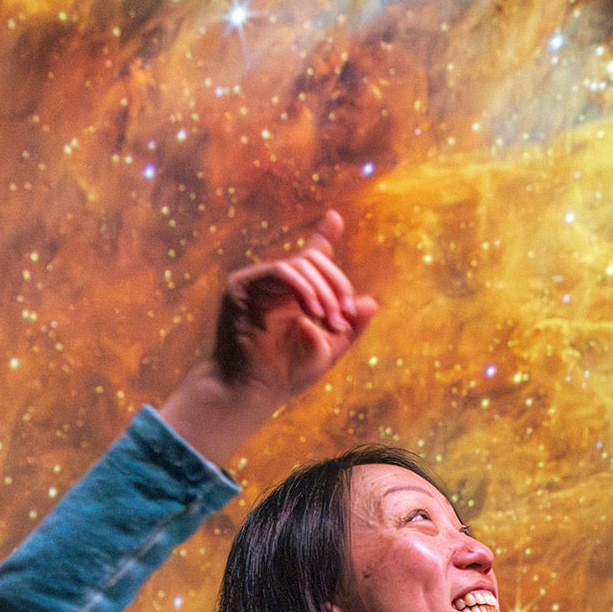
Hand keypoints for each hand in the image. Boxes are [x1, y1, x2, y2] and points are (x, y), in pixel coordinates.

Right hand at [159, 210, 378, 464]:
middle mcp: (275, 285)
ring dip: (322, 290)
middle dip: (336, 284)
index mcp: (294, 295)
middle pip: (313, 260)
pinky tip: (312, 310)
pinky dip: (301, 286)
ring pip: (298, 264)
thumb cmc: (288, 375)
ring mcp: (257, 283)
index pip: (311, 258)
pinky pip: (279, 270)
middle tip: (343, 316)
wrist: (255, 392)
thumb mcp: (330, 349)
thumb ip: (350, 327)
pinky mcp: (241, 285)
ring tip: (328, 319)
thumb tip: (370, 302)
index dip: (324, 237)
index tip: (335, 219)